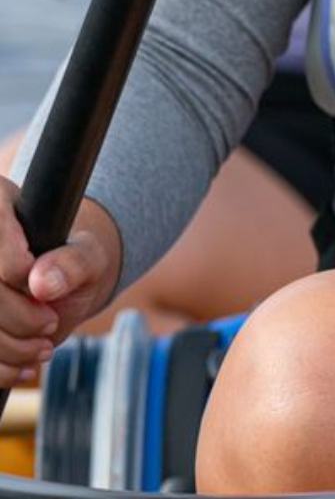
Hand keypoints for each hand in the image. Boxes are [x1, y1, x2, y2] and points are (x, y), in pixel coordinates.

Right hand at [0, 180, 119, 384]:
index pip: (1, 253)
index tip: (45, 291)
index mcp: (1, 205)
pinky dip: (1, 367)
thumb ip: (73, 262)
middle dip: (20, 318)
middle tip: (50, 322)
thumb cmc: (75, 263)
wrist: (63, 288)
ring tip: (42, 347)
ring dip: (11, 347)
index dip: (19, 275)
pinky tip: (23, 364)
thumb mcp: (89, 256)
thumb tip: (42, 282)